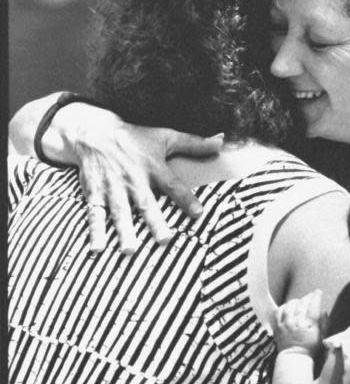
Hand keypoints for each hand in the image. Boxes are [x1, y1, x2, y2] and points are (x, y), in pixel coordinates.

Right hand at [63, 104, 222, 252]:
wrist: (94, 132)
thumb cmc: (136, 138)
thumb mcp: (165, 137)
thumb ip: (193, 144)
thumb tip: (221, 141)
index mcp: (153, 168)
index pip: (173, 185)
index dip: (186, 199)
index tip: (199, 213)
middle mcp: (134, 179)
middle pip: (146, 203)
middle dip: (154, 221)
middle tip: (164, 240)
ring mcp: (113, 188)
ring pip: (120, 212)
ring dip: (124, 231)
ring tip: (130, 250)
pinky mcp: (95, 194)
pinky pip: (94, 214)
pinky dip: (95, 231)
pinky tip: (97, 249)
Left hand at [274, 290, 323, 355]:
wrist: (295, 357)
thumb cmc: (310, 348)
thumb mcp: (322, 336)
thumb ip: (324, 323)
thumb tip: (324, 311)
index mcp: (309, 325)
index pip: (313, 306)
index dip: (316, 297)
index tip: (319, 292)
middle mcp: (297, 322)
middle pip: (302, 303)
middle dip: (308, 297)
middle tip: (311, 296)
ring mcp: (286, 324)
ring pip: (290, 305)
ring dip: (296, 300)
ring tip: (300, 301)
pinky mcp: (278, 326)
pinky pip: (279, 311)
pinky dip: (284, 306)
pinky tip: (288, 307)